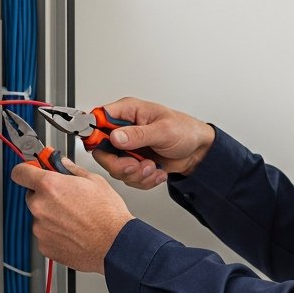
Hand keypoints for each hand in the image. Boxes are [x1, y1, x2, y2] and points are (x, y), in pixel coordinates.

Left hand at [11, 158, 133, 273]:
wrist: (115, 244)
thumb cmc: (108, 215)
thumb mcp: (94, 181)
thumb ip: (70, 169)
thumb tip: (62, 164)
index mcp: (50, 186)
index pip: (20, 172)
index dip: (26, 171)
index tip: (31, 173)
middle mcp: (40, 206)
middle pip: (32, 195)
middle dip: (45, 195)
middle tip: (66, 199)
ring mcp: (40, 228)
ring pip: (39, 216)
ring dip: (51, 215)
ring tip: (74, 219)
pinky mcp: (44, 245)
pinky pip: (44, 234)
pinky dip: (54, 232)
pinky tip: (72, 231)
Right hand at [91, 97, 214, 189]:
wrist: (198, 151)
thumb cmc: (185, 131)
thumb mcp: (163, 130)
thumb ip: (138, 134)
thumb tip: (116, 137)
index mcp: (127, 112)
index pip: (98, 119)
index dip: (95, 134)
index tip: (106, 147)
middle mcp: (123, 130)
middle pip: (102, 150)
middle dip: (120, 164)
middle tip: (136, 166)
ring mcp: (127, 148)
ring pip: (115, 168)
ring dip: (135, 174)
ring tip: (153, 168)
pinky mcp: (133, 163)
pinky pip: (128, 178)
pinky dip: (144, 180)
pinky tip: (157, 172)